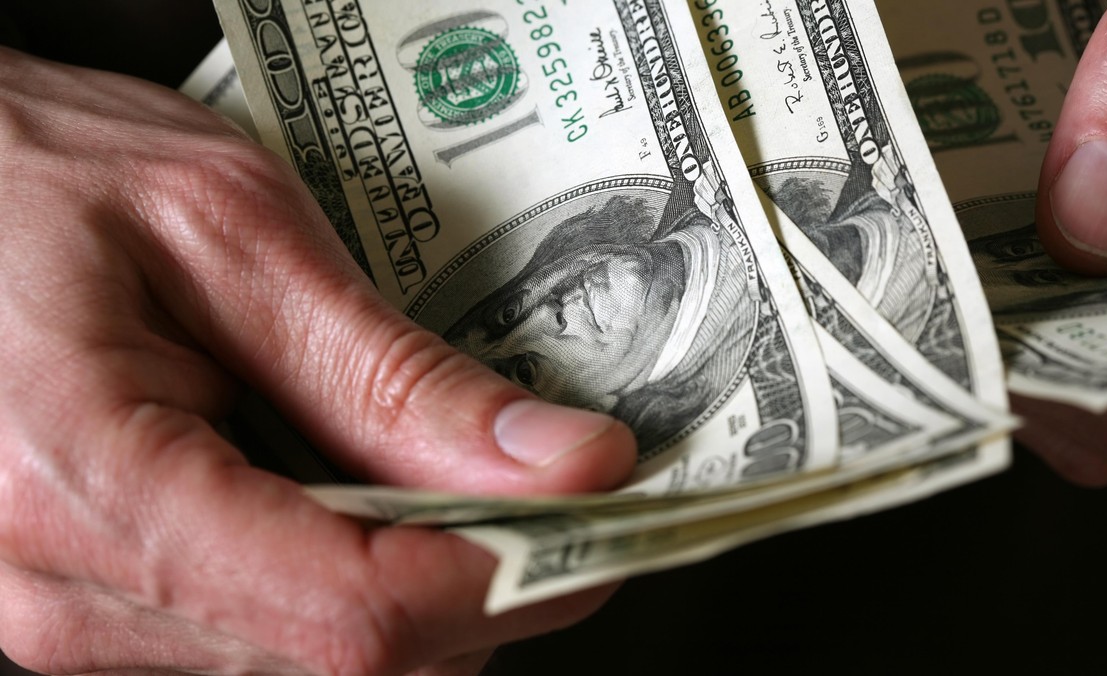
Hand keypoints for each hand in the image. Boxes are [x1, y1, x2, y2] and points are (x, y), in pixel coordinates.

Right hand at [0, 47, 635, 674]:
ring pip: (313, 663)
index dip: (508, 581)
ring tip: (455, 471)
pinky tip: (364, 488)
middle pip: (351, 660)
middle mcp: (64, 591)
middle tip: (553, 482)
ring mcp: (71, 612)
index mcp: (91, 485)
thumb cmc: (35, 174)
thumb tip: (555, 464)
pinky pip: (263, 633)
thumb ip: (390, 374)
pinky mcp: (93, 601)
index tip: (601, 519)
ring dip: (422, 579)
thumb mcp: (231, 234)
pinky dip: (350, 573)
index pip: (354, 616)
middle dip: (483, 580)